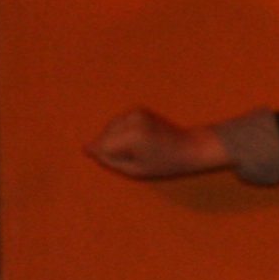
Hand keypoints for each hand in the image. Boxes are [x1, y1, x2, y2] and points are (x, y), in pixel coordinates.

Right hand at [88, 106, 228, 179]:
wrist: (191, 147)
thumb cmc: (165, 164)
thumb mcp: (135, 170)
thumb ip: (109, 160)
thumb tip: (87, 149)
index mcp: (132, 136)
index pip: (102, 147)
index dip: (105, 157)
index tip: (120, 162)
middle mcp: (132, 120)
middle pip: (104, 135)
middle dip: (111, 147)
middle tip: (138, 155)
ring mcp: (135, 112)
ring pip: (110, 128)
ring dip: (116, 139)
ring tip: (140, 148)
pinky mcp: (138, 109)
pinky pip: (119, 123)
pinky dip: (123, 132)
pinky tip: (141, 139)